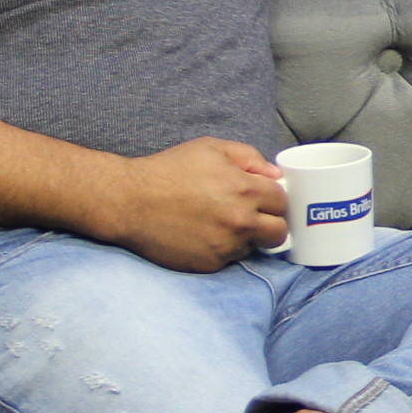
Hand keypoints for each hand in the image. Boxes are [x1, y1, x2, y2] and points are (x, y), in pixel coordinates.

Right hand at [98, 137, 290, 270]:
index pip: (282, 201)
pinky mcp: (209, 263)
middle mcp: (240, 220)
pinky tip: (204, 235)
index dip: (272, 198)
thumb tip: (274, 175)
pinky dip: (223, 249)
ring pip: (254, 247)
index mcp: (244, 189)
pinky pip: (230, 259)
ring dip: (246, 238)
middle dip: (270, 223)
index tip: (260, 198)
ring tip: (222, 224)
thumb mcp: (211, 148)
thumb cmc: (169, 170)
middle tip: (252, 217)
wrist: (130, 201)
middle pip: (279, 232)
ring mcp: (225, 245)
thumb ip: (249, 157)